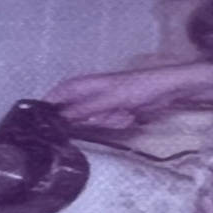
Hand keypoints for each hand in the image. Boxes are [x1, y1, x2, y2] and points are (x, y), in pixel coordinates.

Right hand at [45, 65, 195, 128]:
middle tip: (106, 116)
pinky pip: (105, 124)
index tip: (49, 128)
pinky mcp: (112, 112)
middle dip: (88, 122)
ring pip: (90, 123)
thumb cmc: (136, 88)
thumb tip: (58, 119)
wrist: (164, 91)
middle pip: (72, 116)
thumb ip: (82, 110)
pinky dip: (117, 123)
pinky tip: (129, 116)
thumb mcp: (107, 101)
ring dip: (106, 122)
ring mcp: (100, 103)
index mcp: (80, 84)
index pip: (53, 99)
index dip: (48, 112)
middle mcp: (86, 93)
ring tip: (122, 113)